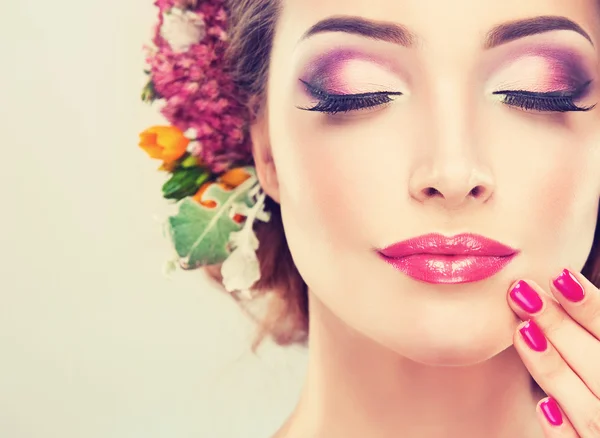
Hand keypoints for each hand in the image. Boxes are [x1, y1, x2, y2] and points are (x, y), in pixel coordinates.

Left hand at [507, 268, 599, 437]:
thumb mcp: (598, 353)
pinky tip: (542, 405)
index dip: (593, 308)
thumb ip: (591, 335)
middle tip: (522, 293)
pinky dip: (565, 433)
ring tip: (522, 332)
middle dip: (562, 328)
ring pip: (589, 410)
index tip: (559, 276)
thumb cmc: (599, 380)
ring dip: (556, 370)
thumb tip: (564, 285)